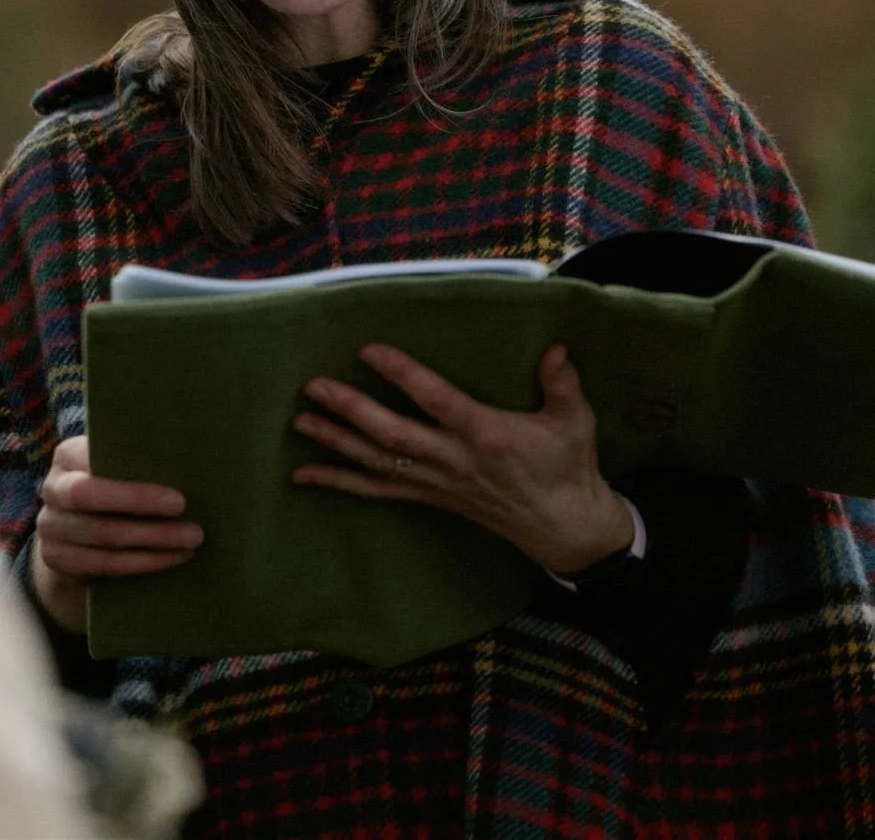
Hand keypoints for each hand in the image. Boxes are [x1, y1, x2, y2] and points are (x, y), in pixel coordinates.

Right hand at [31, 435, 202, 633]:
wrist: (80, 527)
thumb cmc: (115, 483)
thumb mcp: (121, 466)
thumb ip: (141, 460)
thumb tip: (193, 463)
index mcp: (68, 455)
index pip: (98, 465)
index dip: (136, 488)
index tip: (180, 500)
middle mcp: (52, 488)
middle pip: (92, 499)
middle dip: (143, 512)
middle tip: (192, 527)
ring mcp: (49, 526)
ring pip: (102, 537)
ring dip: (152, 544)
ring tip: (190, 544)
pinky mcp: (54, 557)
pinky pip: (101, 563)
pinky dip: (140, 564)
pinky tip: (170, 559)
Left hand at [290, 343, 631, 573]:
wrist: (564, 528)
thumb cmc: (568, 467)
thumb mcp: (575, 421)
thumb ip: (562, 383)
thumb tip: (555, 346)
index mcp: (486, 434)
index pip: (436, 401)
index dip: (402, 375)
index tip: (368, 350)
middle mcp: (454, 460)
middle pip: (393, 435)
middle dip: (350, 410)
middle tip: (312, 385)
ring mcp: (437, 482)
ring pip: (377, 463)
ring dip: (335, 442)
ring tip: (298, 420)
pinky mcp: (429, 497)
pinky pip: (377, 490)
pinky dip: (339, 481)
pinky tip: (304, 474)